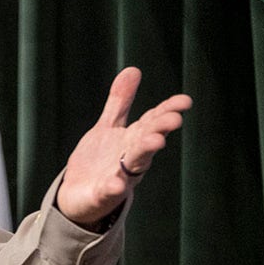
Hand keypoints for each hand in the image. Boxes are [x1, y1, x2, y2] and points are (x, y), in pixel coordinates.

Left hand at [56, 67, 191, 226]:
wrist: (78, 195)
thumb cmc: (99, 160)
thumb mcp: (108, 127)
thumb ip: (120, 102)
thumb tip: (134, 69)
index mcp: (133, 139)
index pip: (153, 122)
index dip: (168, 111)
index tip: (185, 100)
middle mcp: (130, 157)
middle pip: (147, 140)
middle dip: (160, 129)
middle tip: (174, 118)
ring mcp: (119, 176)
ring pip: (134, 164)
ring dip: (145, 152)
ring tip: (156, 141)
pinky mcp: (103, 194)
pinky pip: (109, 191)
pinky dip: (113, 188)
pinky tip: (115, 185)